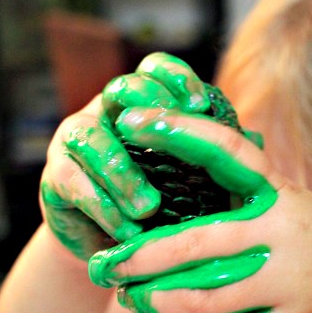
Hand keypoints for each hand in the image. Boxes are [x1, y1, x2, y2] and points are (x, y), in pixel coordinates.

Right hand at [39, 52, 213, 259]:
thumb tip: (256, 139)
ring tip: (149, 207)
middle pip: (121, 90)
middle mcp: (106, 113)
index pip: (154, 71)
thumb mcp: (189, 176)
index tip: (201, 104)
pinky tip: (126, 229)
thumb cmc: (159, 202)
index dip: (175, 79)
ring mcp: (76, 140)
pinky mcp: (55, 177)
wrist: (111, 241)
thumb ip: (215, 154)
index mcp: (141, 105)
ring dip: (122, 173)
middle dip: (149, 109)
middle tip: (174, 142)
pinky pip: (74, 183)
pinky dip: (102, 206)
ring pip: (92, 139)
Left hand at [87, 107, 311, 312]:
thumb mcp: (294, 208)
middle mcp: (286, 233)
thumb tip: (183, 184)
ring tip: (128, 297)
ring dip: (157, 299)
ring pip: (204, 296)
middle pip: (197, 241)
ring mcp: (291, 283)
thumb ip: (246, 199)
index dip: (180, 131)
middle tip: (105, 263)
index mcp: (281, 195)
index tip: (134, 121)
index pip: (227, 150)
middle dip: (142, 256)